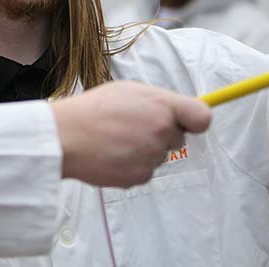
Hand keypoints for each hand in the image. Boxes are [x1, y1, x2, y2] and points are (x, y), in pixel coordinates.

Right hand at [51, 81, 210, 187]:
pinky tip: (113, 154)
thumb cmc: (93, 109)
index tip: (188, 122)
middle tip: (134, 127)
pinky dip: (132, 165)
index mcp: (162, 105)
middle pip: (178, 139)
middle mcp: (162, 131)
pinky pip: (144, 171)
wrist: (66, 137)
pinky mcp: (140, 177)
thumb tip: (177, 112)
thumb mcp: (128, 91)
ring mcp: (152, 156)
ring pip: (159, 156)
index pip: (202, 117)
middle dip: (162, 134)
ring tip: (117, 140)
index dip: (195, 120)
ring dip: (145, 150)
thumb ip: (158, 101)